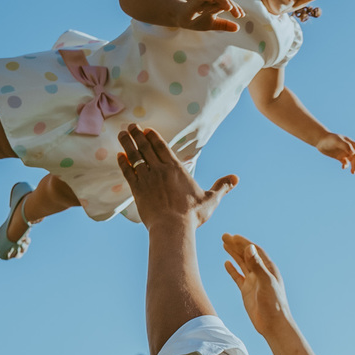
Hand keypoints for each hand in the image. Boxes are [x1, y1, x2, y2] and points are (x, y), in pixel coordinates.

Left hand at [117, 124, 236, 229]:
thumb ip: (222, 187)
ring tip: (122, 134)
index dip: (153, 136)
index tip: (147, 129)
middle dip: (137, 135)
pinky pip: (128, 172)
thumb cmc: (192, 215)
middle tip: (131, 126)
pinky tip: (118, 156)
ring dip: (127, 144)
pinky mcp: (138, 190)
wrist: (173, 228)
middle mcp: (160, 170)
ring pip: (135, 156)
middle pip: (146, 147)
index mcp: (176, 169)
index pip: (162, 147)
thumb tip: (236, 178)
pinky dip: (123, 163)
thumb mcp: (211, 200)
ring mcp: (147, 179)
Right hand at [181, 0, 243, 32]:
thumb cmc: (198, 20)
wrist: (181, 19)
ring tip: (229, 7)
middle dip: (232, 5)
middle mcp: (212, 1)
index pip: (229, 4)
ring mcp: (203, 0)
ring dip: (223, 0)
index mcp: (217, 5)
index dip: (236, 8)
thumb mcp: (213, 24)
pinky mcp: (194, 1)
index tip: (241, 15)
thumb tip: (238, 28)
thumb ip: (225, 25)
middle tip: (238, 14)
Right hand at [222, 234, 292, 337]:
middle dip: (236, 245)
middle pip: (247, 255)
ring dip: (233, 254)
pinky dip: (232, 270)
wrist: (273, 324)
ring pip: (242, 264)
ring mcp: (253, 282)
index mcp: (268, 269)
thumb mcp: (265, 282)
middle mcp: (261, 273)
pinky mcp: (247, 291)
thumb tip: (249, 247)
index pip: (254, 251)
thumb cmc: (274, 304)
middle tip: (224, 236)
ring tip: (224, 244)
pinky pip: (238, 277)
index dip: (244, 243)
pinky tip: (226, 263)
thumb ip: (257, 265)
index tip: (233, 236)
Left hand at [316, 131, 354, 172]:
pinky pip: (345, 162)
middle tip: (354, 170)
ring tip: (353, 172)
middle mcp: (348, 148)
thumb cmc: (329, 139)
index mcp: (349, 142)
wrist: (320, 140)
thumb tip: (353, 153)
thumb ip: (345, 146)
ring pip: (352, 160)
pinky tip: (343, 167)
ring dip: (353, 166)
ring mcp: (344, 152)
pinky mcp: (339, 157)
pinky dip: (346, 165)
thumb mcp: (337, 141)